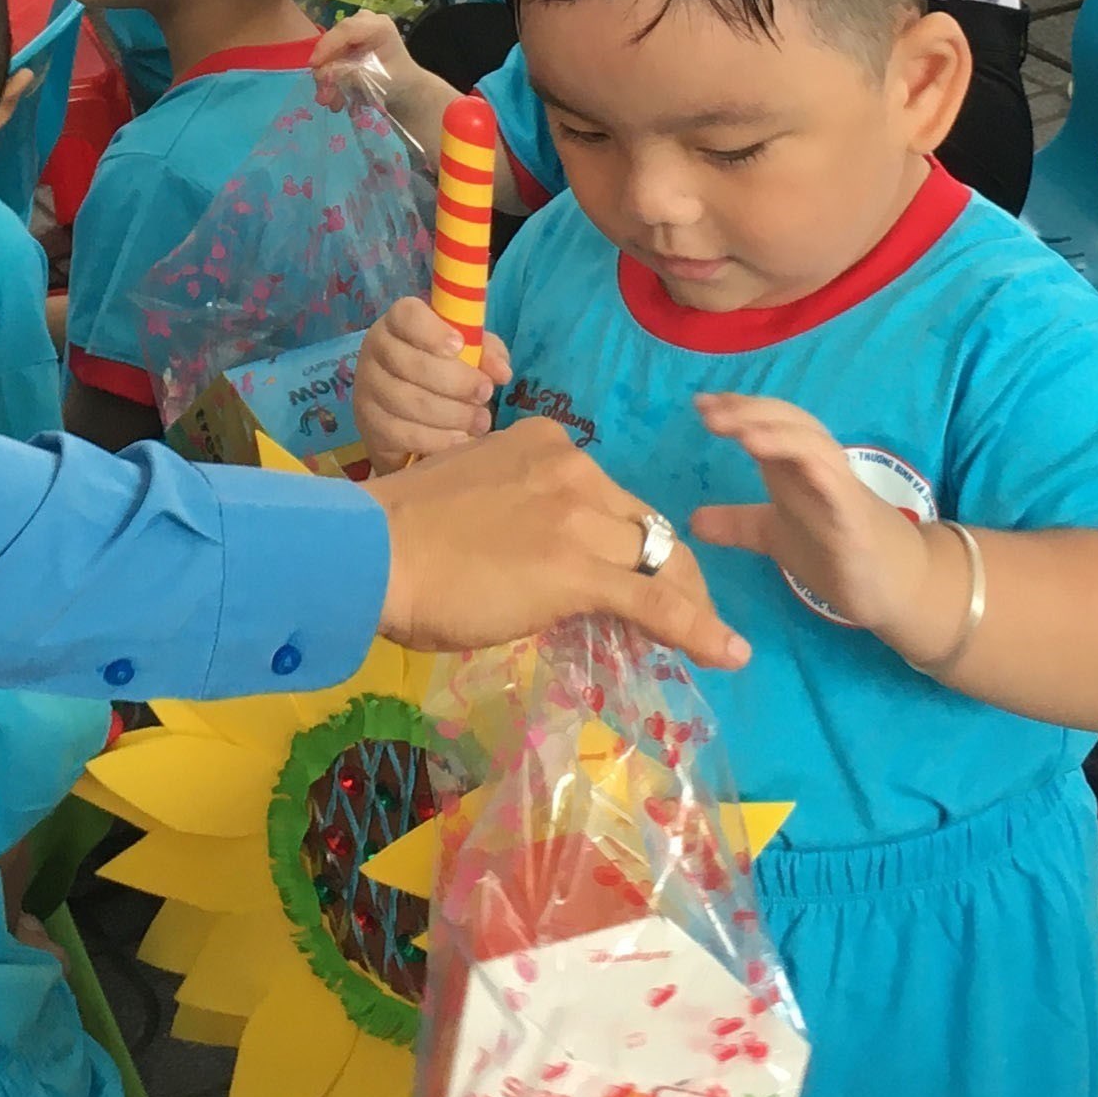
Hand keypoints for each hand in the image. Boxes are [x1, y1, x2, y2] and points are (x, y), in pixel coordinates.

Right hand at [310, 12, 453, 155]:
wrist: (405, 87)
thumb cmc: (398, 81)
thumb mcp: (378, 80)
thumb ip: (352, 74)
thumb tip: (323, 73)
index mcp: (378, 26)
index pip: (346, 30)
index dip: (327, 46)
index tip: (314, 66)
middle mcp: (363, 23)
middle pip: (334, 41)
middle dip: (326, 69)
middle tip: (323, 96)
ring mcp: (353, 33)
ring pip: (329, 53)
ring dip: (327, 79)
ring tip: (332, 103)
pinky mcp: (345, 44)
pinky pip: (330, 60)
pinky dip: (331, 79)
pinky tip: (335, 98)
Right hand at [353, 297, 499, 459]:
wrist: (401, 410)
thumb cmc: (439, 367)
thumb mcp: (467, 351)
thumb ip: (486, 353)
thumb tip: (502, 372)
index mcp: (398, 323)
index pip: (406, 316)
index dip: (432, 331)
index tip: (459, 346)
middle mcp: (375, 350)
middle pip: (412, 364)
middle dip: (456, 382)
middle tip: (485, 394)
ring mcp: (368, 388)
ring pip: (409, 402)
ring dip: (452, 414)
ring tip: (480, 421)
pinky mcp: (370, 424)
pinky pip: (403, 433)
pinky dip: (436, 439)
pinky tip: (459, 439)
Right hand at [366, 417, 747, 667]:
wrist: (371, 553)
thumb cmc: (400, 538)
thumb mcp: (473, 499)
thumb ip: (518, 512)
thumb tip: (536, 554)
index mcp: (542, 444)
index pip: (610, 496)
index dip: (630, 541)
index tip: (633, 574)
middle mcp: (571, 468)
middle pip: (645, 525)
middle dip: (671, 572)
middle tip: (680, 615)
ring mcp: (577, 517)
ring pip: (657, 560)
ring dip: (687, 602)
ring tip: (706, 639)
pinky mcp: (579, 570)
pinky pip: (656, 601)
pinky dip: (698, 629)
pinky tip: (726, 652)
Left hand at [690, 393, 968, 660]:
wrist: (897, 588)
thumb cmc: (837, 552)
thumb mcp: (776, 535)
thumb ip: (740, 524)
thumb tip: (693, 520)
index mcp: (799, 468)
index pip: (772, 422)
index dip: (740, 408)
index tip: (702, 402)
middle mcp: (821, 470)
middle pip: (791, 423)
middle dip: (751, 411)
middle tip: (709, 410)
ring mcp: (842, 493)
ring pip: (815, 448)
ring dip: (778, 434)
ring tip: (739, 432)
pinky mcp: (857, 523)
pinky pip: (840, 490)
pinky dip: (817, 470)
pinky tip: (791, 464)